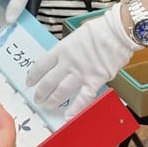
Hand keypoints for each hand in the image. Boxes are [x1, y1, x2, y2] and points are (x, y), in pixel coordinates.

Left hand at [26, 3, 134, 118]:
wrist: (118, 32)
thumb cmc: (100, 30)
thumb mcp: (76, 35)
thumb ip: (68, 49)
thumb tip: (63, 58)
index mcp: (62, 49)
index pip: (41, 65)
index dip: (33, 75)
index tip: (29, 82)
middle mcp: (68, 63)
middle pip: (48, 81)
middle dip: (40, 92)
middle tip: (37, 99)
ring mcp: (81, 73)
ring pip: (62, 91)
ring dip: (53, 101)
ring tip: (48, 107)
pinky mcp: (95, 81)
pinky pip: (83, 98)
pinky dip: (75, 109)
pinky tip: (68, 116)